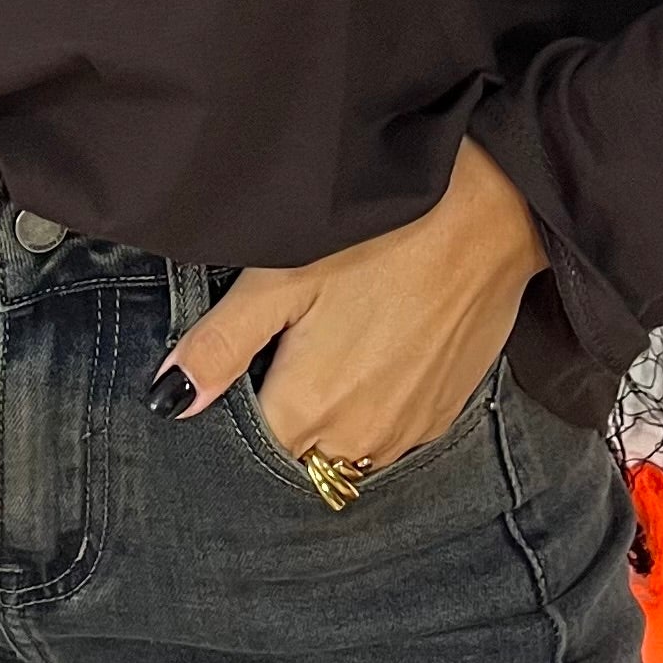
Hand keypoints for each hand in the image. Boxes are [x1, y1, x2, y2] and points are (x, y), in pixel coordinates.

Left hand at [150, 138, 547, 469]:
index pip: (251, 442)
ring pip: (346, 442)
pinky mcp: (444, 413)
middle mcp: (360, 441)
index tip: (250, 356)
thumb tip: (169, 399)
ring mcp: (408, 432)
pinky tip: (380, 341)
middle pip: (299, 447)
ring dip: (334, 409)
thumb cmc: (382, 236)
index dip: (239, 401)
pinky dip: (376, 399)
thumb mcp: (282, 276)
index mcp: (309, 411)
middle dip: (286, 408)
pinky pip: (391, 428)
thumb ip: (222, 344)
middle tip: (295, 337)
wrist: (493, 215)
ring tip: (341, 334)